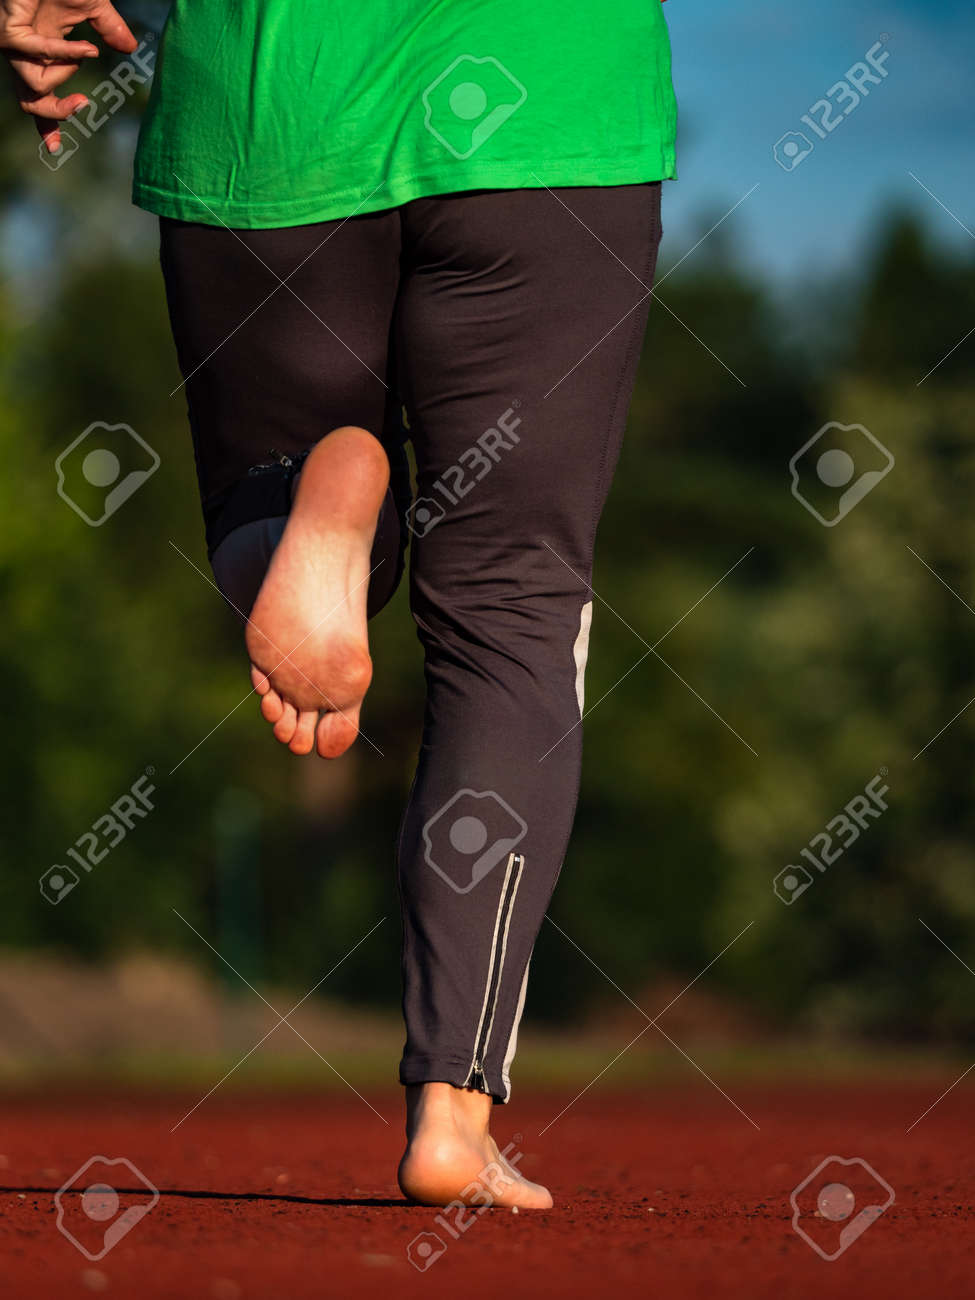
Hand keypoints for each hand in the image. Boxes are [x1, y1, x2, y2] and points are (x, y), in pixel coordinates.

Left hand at [0, 0, 135, 154]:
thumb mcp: (93, 7)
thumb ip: (110, 29)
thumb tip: (131, 49)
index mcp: (41, 53)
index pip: (39, 95)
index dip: (48, 123)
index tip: (56, 149)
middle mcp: (25, 53)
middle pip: (30, 103)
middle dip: (56, 114)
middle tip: (84, 105)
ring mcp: (15, 44)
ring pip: (35, 87)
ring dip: (65, 74)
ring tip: (85, 50)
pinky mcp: (9, 32)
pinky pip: (41, 59)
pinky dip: (68, 55)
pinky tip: (88, 48)